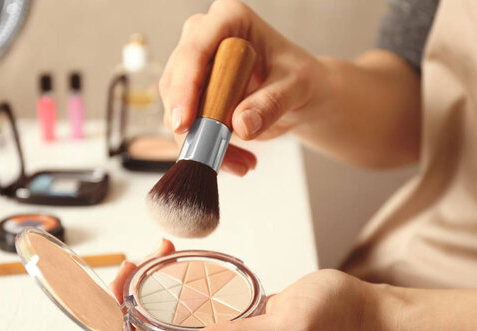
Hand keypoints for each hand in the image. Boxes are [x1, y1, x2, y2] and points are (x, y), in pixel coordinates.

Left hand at [100, 239, 370, 330]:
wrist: (356, 314)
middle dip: (119, 296)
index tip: (121, 277)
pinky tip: (174, 256)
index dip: (111, 318)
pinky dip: (163, 278)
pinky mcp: (221, 318)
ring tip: (157, 250)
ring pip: (149, 317)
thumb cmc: (331, 320)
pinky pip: (174, 303)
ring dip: (139, 284)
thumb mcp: (290, 327)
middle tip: (139, 257)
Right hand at [160, 0, 323, 175]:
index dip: (185, 87)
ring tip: (242, 163)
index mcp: (228, 19)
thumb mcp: (296, 86)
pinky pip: (187, 128)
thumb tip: (241, 125)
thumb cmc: (299, 78)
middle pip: (177, 83)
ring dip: (203, 145)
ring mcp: (194, 69)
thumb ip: (271, 102)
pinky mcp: (191, 97)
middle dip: (195, 126)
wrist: (298, 95)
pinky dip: (208, 150)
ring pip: (177, 111)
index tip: (186, 123)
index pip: (195, 50)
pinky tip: (237, 160)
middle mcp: (204, 38)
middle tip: (217, 157)